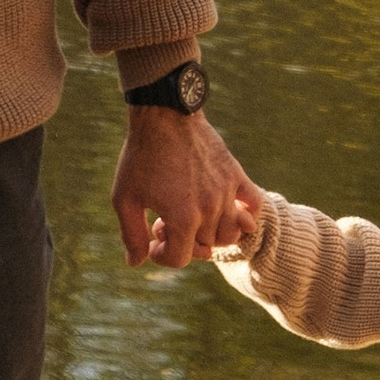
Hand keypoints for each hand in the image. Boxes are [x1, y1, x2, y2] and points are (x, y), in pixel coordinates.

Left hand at [113, 110, 264, 267]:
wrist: (163, 117)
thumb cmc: (140, 157)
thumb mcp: (124, 198)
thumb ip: (131, 235)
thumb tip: (136, 262)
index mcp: (183, 218)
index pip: (180, 258)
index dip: (162, 255)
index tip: (153, 239)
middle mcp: (210, 209)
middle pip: (204, 247)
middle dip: (182, 240)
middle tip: (164, 220)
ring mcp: (227, 192)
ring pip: (230, 233)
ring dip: (210, 232)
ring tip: (191, 215)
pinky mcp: (236, 175)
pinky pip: (254, 204)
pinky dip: (246, 214)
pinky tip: (228, 209)